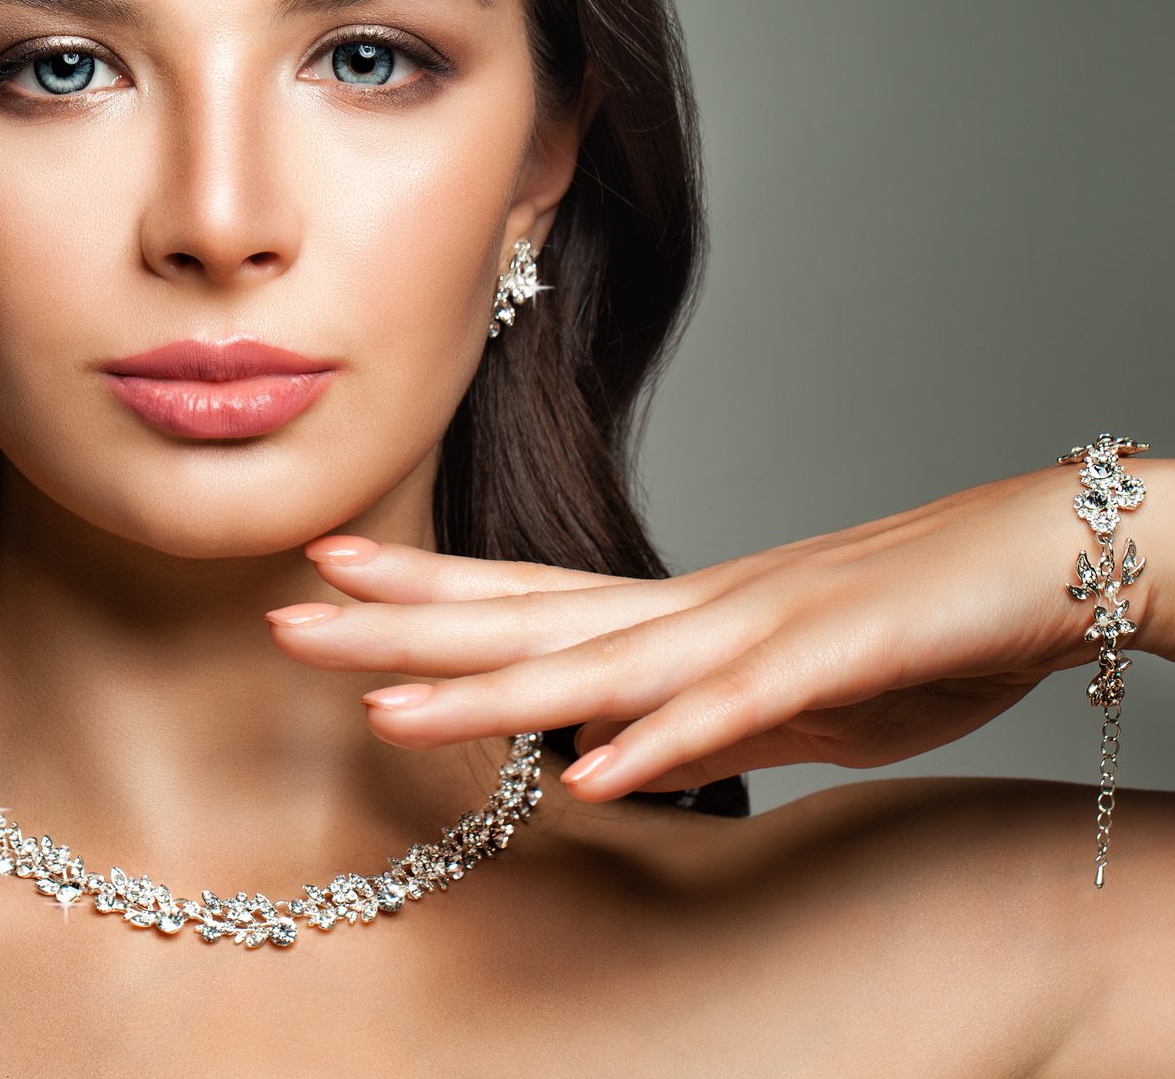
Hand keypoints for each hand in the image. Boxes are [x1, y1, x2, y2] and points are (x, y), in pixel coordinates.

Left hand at [264, 459, 1166, 801]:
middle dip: (395, 627)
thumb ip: (689, 717)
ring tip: (384, 710)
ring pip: (594, 665)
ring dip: (487, 691)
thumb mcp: (787, 689)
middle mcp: (690, 609)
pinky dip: (660, 741)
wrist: (1054, 555)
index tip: (319, 572)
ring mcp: (754, 630)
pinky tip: (589, 775)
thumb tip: (603, 756)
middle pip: (518, 619)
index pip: (519, 594)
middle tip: (277, 622)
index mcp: (675, 612)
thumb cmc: (921, 623)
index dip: (417, 587)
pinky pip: (733, 712)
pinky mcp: (833, 661)